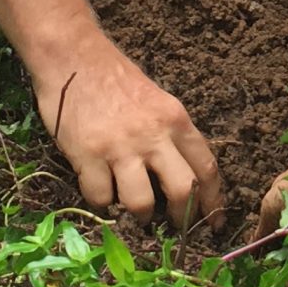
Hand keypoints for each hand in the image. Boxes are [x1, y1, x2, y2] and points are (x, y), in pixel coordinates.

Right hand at [37, 38, 225, 228]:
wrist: (73, 57)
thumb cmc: (115, 78)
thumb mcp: (158, 100)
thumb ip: (171, 134)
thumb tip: (185, 178)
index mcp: (175, 119)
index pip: (207, 168)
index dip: (213, 201)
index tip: (214, 222)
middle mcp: (153, 135)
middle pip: (183, 190)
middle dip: (182, 218)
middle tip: (176, 228)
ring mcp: (119, 147)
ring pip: (141, 203)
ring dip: (141, 216)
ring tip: (136, 214)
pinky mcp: (87, 155)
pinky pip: (101, 197)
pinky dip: (103, 203)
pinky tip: (102, 193)